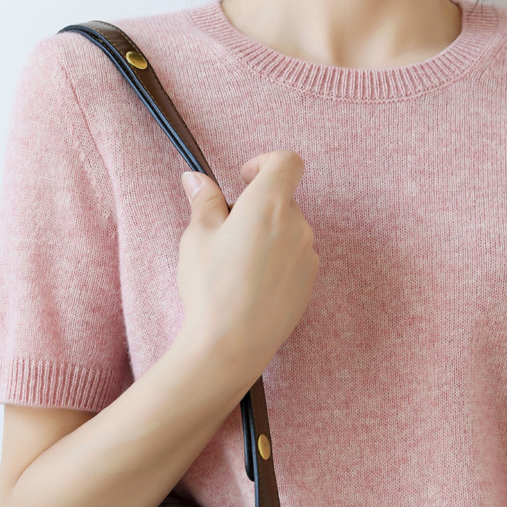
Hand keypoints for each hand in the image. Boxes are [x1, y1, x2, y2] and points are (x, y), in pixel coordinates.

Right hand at [176, 150, 318, 371]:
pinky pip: (295, 259)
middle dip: (258, 208)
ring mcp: (307, 256)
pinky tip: (252, 285)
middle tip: (227, 233)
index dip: (265, 162)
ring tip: (237, 266)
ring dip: (268, 236)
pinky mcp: (309, 283)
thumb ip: (203, 201)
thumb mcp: (197, 238)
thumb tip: (197, 179)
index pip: (287, 162)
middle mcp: (297, 226)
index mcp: (269, 205)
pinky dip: (277, 261)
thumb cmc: (211, 289)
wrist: (231, 344)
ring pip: (289, 232)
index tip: (244, 178)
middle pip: (284, 201)